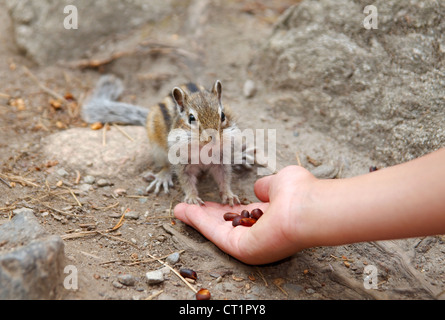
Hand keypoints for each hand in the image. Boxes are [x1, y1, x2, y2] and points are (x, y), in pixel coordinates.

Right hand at [174, 166, 316, 264]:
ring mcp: (249, 243)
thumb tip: (259, 189)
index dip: (223, 208)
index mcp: (267, 218)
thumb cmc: (301, 193)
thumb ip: (267, 186)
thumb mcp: (281, 182)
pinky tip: (185, 211)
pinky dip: (198, 223)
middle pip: (224, 225)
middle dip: (204, 216)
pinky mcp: (241, 249)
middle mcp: (257, 233)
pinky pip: (215, 234)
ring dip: (197, 219)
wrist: (309, 208)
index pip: (240, 215)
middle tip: (187, 207)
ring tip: (179, 209)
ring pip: (216, 231)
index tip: (209, 202)